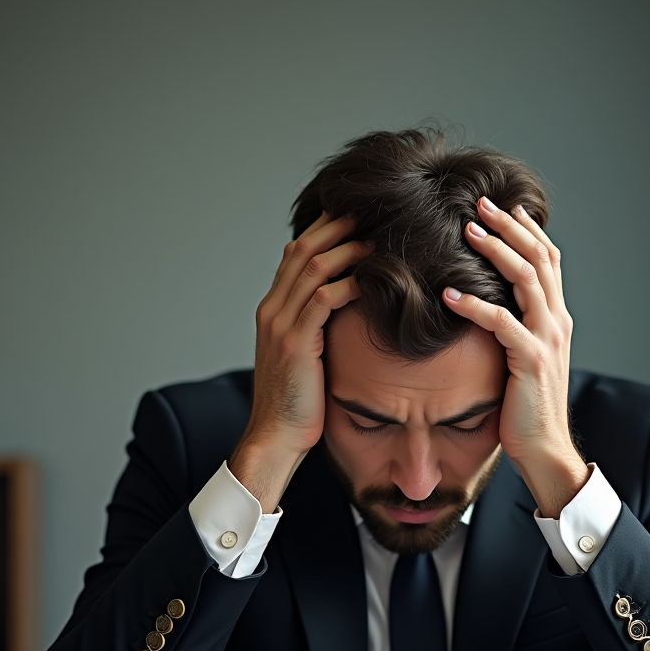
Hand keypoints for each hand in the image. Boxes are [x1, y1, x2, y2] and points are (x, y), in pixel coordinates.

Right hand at [230, 214, 369, 511]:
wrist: (275, 437)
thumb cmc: (298, 403)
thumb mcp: (306, 357)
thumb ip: (318, 329)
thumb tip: (351, 311)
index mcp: (273, 309)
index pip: (297, 254)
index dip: (326, 231)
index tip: (357, 218)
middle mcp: (272, 309)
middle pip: (304, 249)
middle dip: (338, 227)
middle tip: (371, 213)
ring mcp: (280, 324)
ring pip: (313, 267)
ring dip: (347, 249)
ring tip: (377, 239)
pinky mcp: (295, 342)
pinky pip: (322, 299)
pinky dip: (348, 283)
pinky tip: (372, 279)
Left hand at [442, 197, 588, 517]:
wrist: (544, 447)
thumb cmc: (526, 406)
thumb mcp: (524, 357)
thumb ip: (515, 327)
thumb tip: (491, 305)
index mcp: (555, 317)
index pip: (547, 260)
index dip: (526, 230)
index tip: (502, 206)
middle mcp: (556, 321)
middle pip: (537, 259)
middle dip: (508, 227)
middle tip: (479, 202)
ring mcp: (547, 339)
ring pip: (525, 281)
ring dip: (495, 251)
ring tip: (466, 230)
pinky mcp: (530, 361)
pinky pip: (502, 324)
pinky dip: (475, 305)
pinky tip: (450, 293)